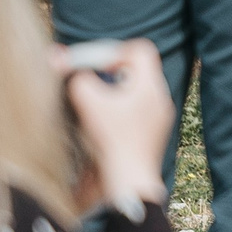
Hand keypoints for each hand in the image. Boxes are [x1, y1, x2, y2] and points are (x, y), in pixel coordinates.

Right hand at [55, 40, 173, 210]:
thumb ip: (79, 80)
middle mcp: (160, 99)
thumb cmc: (112, 141)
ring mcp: (158, 118)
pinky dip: (117, 111)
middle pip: (137, 71)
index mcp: (151, 86)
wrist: (129, 181)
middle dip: (110, 74)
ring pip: (135, 92)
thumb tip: (72, 69)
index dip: (116, 51)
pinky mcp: (151, 134)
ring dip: (112, 94)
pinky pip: (135, 111)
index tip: (97, 67)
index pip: (141, 50)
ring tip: (94, 107)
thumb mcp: (89, 104)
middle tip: (93, 86)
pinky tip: (101, 125)